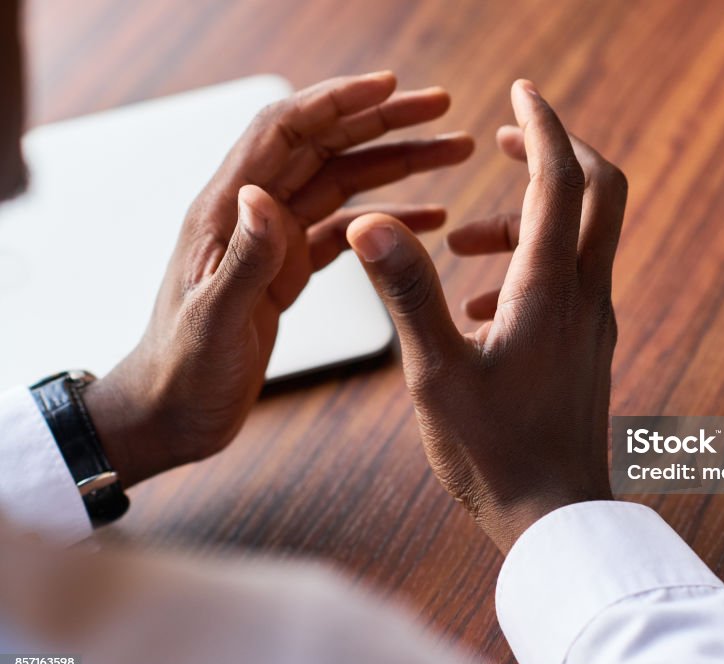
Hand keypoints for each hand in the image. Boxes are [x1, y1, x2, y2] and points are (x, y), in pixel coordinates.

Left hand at [83, 72, 473, 486]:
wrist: (173, 414)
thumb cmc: (182, 372)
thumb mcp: (214, 320)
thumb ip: (243, 260)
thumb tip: (264, 197)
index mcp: (227, 212)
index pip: (285, 132)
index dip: (337, 103)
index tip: (391, 88)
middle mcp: (253, 215)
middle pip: (324, 145)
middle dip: (384, 122)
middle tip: (441, 110)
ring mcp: (274, 241)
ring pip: (343, 182)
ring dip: (396, 163)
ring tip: (451, 152)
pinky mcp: (290, 270)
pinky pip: (348, 229)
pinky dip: (390, 218)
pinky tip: (430, 216)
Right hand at [347, 80, 626, 552]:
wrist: (555, 519)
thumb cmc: (495, 454)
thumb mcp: (436, 374)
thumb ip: (407, 293)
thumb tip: (373, 222)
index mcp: (551, 289)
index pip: (561, 178)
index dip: (542, 125)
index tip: (520, 89)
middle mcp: (586, 295)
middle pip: (600, 191)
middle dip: (556, 154)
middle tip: (502, 143)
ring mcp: (593, 322)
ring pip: (581, 237)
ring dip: (527, 219)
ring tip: (460, 245)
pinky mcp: (588, 346)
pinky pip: (569, 280)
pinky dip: (530, 265)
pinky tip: (479, 306)